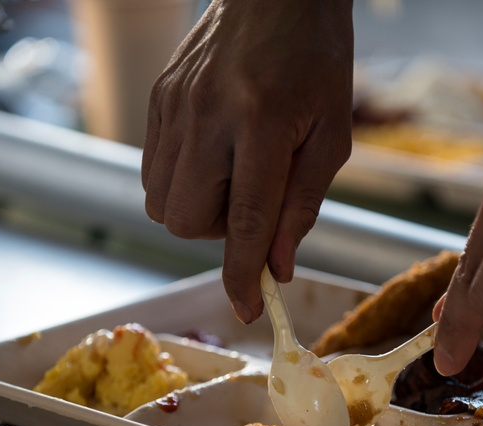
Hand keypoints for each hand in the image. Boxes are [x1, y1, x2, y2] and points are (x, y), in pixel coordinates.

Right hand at [142, 0, 354, 322]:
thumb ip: (303, 203)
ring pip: (161, 202)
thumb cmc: (316, 59)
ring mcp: (173, 105)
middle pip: (187, 221)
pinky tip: (213, 154)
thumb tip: (277, 267)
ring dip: (198, 209)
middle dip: (219, 232)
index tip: (247, 308)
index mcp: (262, 122)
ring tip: (233, 173)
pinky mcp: (156, 99)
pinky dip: (181, 182)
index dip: (244, 275)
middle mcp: (207, 115)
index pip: (246, 221)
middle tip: (252, 200)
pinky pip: (151, 170)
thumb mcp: (330, 134)